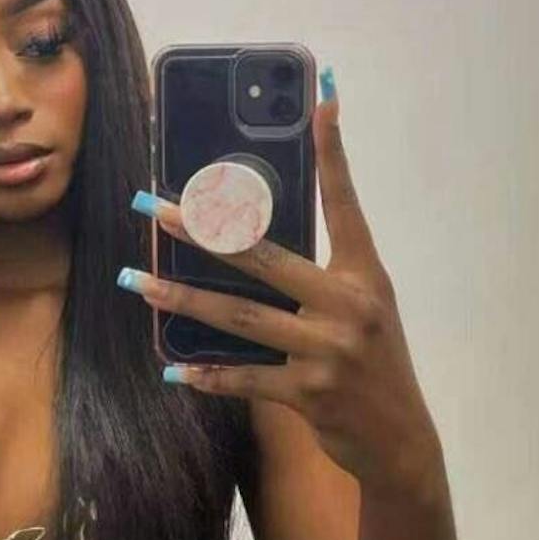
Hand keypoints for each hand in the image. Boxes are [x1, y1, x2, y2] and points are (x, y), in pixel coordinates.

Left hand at [126, 82, 441, 498]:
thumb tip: (254, 239)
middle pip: (262, 256)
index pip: (344, 202)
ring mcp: (328, 350)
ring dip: (181, 298)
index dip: (333, 152)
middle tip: (153, 207)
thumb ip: (320, 272)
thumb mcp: (362, 306)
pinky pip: (246, 377)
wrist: (400, 439)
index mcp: (363, 274)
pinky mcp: (309, 393)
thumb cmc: (373, 360)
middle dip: (202, 228)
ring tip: (137, 281)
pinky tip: (174, 368)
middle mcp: (347, 305)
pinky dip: (208, 373)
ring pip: (239, 316)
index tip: (321, 100)